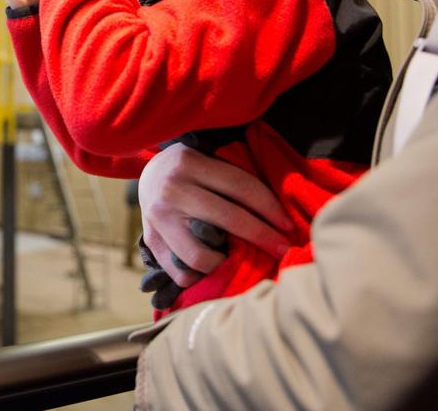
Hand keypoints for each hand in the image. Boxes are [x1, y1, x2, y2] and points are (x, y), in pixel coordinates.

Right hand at [139, 144, 292, 287]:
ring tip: (240, 261)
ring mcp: (158, 218)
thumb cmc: (189, 168)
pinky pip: (180, 271)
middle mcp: (172, 189)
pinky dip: (201, 277)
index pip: (240, 186)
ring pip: (201, 255)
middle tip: (282, 249)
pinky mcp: (150, 240)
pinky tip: (215, 270)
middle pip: (228, 218)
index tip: (288, 226)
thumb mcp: (206, 158)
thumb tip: (275, 211)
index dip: (270, 207)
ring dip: (228, 263)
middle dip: (262, 237)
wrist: (148, 174)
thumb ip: (231, 178)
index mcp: (190, 163)